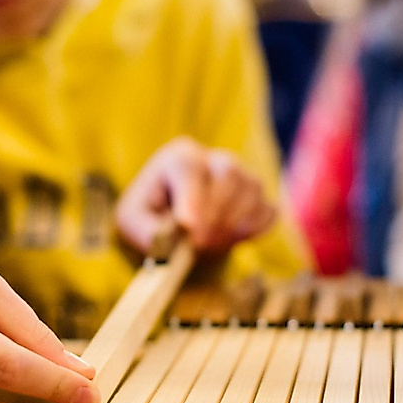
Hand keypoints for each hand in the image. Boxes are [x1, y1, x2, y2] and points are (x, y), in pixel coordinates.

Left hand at [116, 136, 276, 254]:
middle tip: (198, 245)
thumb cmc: (150, 215)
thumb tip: (170, 240)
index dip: (193, 196)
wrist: (172, 222)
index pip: (189, 167)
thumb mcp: (134, 221)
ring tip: (210, 245)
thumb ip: (147, 229)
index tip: (189, 225)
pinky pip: (268, 210)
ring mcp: (242, 175)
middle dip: (214, 215)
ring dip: (233, 225)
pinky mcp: (258, 198)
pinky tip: (231, 239)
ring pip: (252, 190)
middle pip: (228, 174)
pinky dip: (253, 230)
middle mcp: (214, 159)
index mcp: (179, 157)